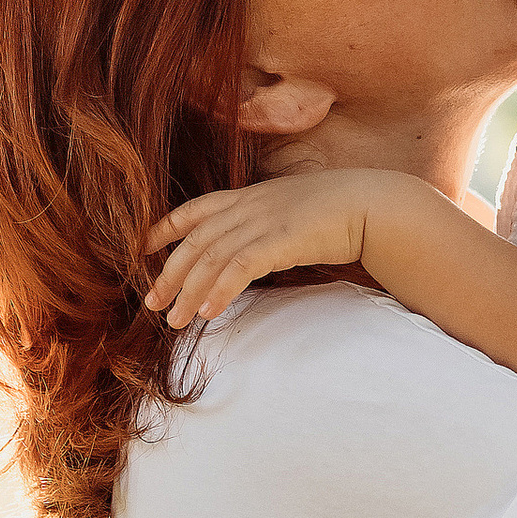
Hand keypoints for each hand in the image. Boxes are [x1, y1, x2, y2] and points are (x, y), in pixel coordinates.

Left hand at [145, 173, 375, 324]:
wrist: (373, 204)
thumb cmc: (339, 212)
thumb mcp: (291, 211)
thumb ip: (265, 226)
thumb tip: (250, 254)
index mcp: (249, 196)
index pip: (194, 210)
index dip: (163, 228)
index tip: (143, 249)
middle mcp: (249, 205)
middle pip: (195, 240)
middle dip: (169, 273)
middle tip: (152, 304)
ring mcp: (263, 220)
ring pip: (210, 258)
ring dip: (188, 292)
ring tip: (174, 321)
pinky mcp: (280, 239)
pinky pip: (238, 268)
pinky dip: (219, 291)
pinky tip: (207, 313)